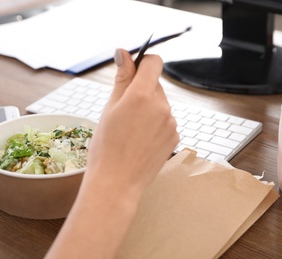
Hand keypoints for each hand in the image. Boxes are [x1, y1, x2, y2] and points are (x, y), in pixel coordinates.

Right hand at [85, 48, 178, 196]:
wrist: (117, 183)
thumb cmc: (106, 147)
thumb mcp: (109, 108)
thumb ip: (121, 78)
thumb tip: (123, 53)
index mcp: (143, 95)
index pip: (153, 62)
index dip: (142, 62)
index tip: (131, 71)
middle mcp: (162, 106)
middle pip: (154, 84)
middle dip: (140, 90)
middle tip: (122, 110)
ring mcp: (171, 123)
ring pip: (159, 103)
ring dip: (147, 108)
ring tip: (130, 129)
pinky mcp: (175, 137)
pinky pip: (165, 120)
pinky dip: (154, 124)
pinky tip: (140, 139)